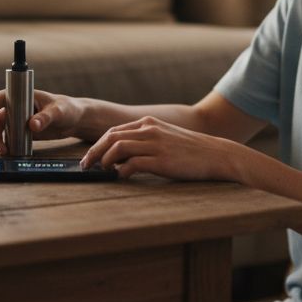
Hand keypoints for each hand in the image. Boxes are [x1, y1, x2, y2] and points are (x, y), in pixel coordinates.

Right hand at [0, 89, 83, 155]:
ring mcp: (18, 120)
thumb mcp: (58, 111)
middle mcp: (16, 107)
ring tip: (1, 150)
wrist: (74, 120)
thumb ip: (45, 117)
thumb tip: (32, 125)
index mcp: (22, 96)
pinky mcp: (21, 132)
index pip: (0, 99)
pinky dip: (4, 144)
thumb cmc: (66, 109)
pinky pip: (8, 138)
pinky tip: (6, 151)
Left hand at [79, 116, 241, 180]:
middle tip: (85, 166)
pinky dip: (122, 171)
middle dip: (94, 152)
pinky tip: (121, 178)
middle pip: (110, 137)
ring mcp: (155, 144)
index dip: (98, 145)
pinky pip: (132, 164)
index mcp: (149, 123)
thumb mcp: (166, 138)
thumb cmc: (190, 151)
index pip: (114, 131)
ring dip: (104, 161)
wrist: (216, 154)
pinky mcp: (162, 160)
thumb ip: (145, 142)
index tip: (90, 157)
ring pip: (117, 148)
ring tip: (102, 172)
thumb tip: (122, 159)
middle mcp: (150, 130)